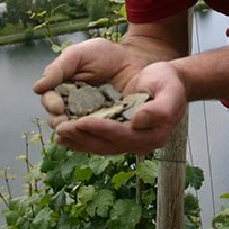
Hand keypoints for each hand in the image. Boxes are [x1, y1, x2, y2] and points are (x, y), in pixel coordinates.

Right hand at [33, 37, 140, 127]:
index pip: (50, 101)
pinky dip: (93, 136)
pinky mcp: (107, 124)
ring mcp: (90, 117)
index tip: (58, 107)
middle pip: (59, 121)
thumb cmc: (103, 54)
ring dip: (75, 133)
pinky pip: (97, 134)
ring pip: (76, 131)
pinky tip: (94, 137)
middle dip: (60, 123)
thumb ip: (58, 69)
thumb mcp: (78, 55)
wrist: (133, 58)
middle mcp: (72, 106)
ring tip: (79, 131)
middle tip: (66, 124)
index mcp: (62, 90)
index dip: (51, 105)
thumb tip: (37, 88)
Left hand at [43, 61, 187, 155]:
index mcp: (153, 135)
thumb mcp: (170, 90)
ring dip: (78, 141)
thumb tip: (138, 121)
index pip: (123, 136)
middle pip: (107, 145)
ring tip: (59, 132)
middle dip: (83, 137)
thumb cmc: (168, 82)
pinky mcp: (120, 136)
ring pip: (100, 146)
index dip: (101, 129)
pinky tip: (65, 136)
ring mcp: (129, 142)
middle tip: (61, 128)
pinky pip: (99, 141)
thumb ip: (159, 109)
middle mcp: (140, 143)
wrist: (169, 82)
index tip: (82, 121)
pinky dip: (81, 139)